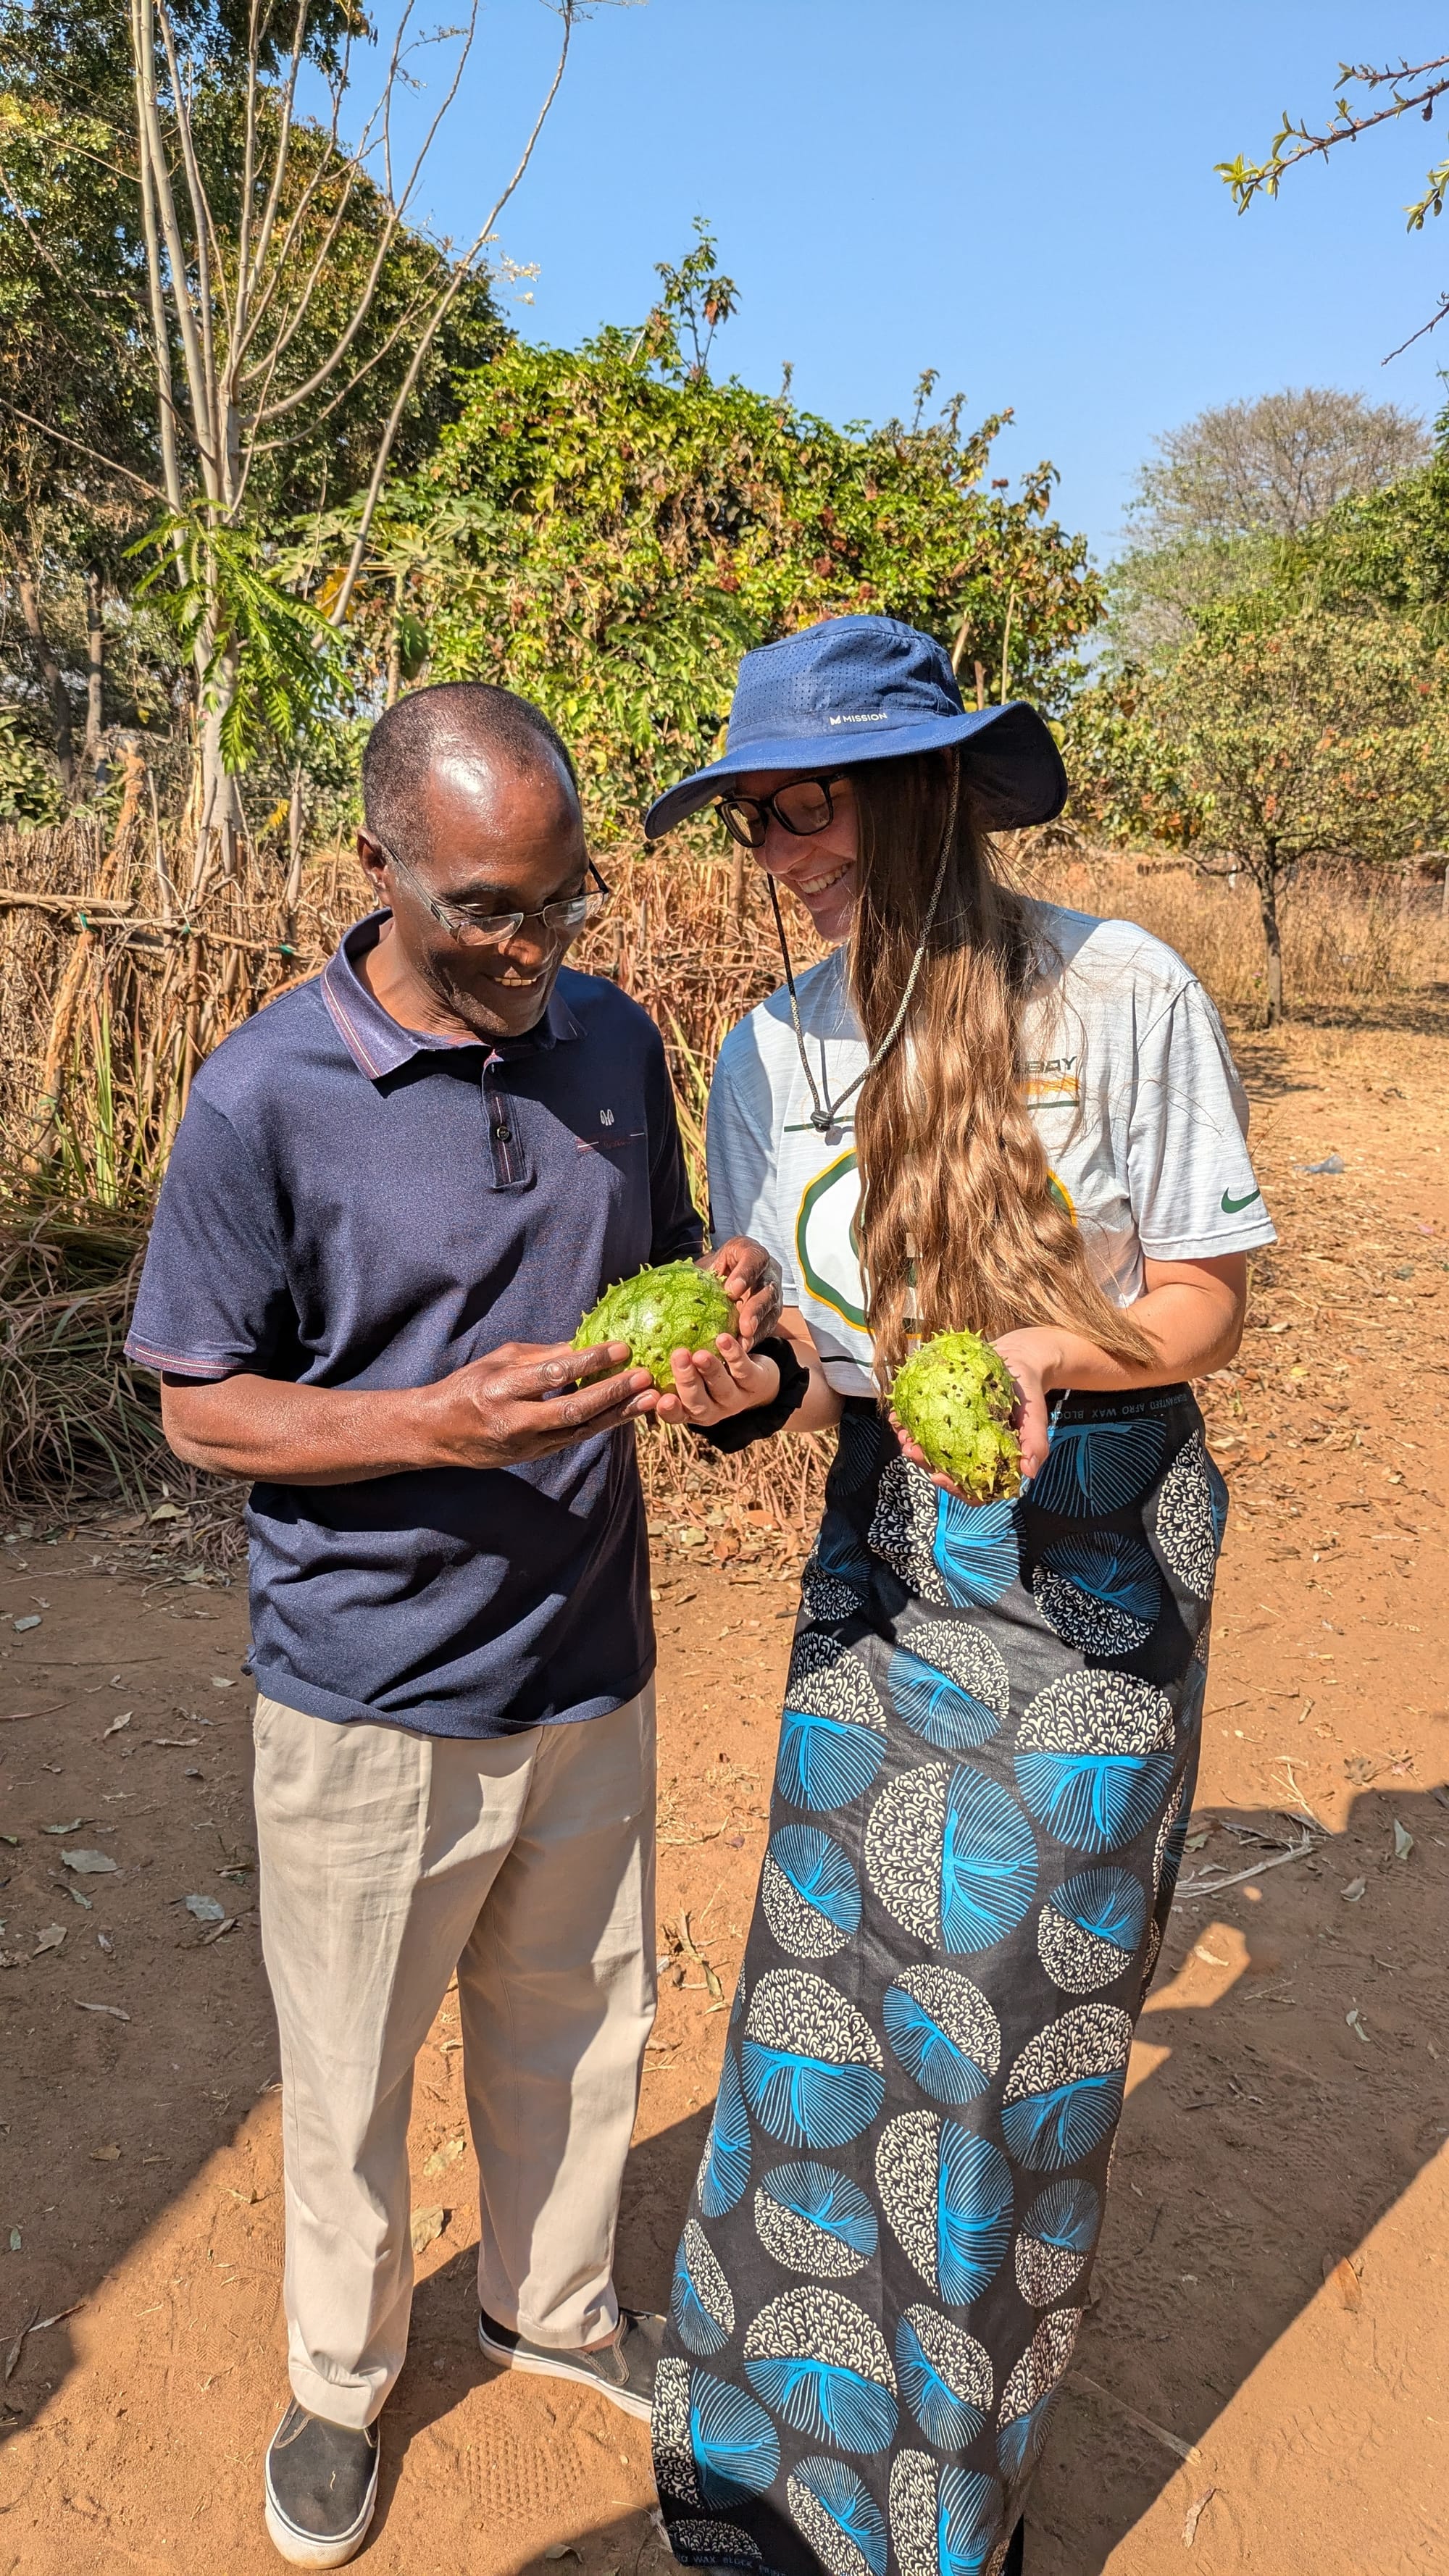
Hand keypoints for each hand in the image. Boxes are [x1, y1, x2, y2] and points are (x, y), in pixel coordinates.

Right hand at [420, 1339, 655, 1468]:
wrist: (439, 1432)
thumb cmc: (470, 1386)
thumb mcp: (499, 1360)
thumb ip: (541, 1355)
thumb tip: (583, 1344)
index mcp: (502, 1388)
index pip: (553, 1374)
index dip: (590, 1361)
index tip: (620, 1347)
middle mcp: (515, 1420)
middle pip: (573, 1408)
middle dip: (612, 1392)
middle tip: (644, 1376)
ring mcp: (526, 1444)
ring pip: (580, 1429)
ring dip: (618, 1414)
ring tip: (649, 1398)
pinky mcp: (534, 1456)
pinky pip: (575, 1438)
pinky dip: (602, 1424)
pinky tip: (626, 1411)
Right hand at [647, 1334, 782, 1428]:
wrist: (757, 1379)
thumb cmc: (709, 1373)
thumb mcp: (689, 1375)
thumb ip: (666, 1366)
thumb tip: (632, 1342)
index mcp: (690, 1410)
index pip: (675, 1414)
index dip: (668, 1410)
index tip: (658, 1398)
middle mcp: (712, 1410)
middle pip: (698, 1402)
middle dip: (687, 1381)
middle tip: (678, 1357)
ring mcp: (735, 1399)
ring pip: (722, 1388)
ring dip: (710, 1370)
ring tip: (700, 1354)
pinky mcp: (755, 1384)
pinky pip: (744, 1370)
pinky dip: (734, 1355)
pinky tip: (723, 1340)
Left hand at [705, 1236, 781, 1347]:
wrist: (732, 1275)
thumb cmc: (717, 1268)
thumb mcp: (707, 1263)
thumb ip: (697, 1271)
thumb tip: (668, 1283)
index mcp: (752, 1254)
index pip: (754, 1259)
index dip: (745, 1274)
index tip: (732, 1290)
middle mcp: (768, 1273)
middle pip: (767, 1290)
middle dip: (756, 1309)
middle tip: (744, 1326)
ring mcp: (773, 1295)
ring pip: (770, 1311)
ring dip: (757, 1328)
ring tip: (743, 1342)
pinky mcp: (771, 1313)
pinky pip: (767, 1326)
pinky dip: (754, 1338)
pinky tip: (741, 1349)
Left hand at [891, 1327, 1060, 1499]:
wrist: (1019, 1360)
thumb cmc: (1028, 1393)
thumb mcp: (1035, 1416)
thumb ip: (1036, 1443)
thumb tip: (1029, 1472)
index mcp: (992, 1461)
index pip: (972, 1488)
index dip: (954, 1489)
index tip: (938, 1477)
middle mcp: (972, 1451)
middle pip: (945, 1468)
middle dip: (924, 1462)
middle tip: (912, 1448)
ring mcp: (958, 1433)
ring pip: (931, 1448)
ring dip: (913, 1443)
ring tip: (903, 1432)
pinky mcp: (947, 1414)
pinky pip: (926, 1421)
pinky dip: (910, 1419)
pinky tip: (898, 1414)